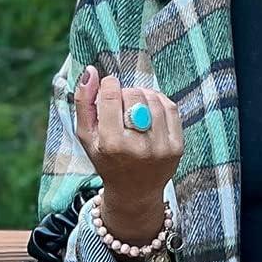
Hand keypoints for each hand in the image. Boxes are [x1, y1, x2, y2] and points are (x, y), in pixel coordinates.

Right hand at [74, 69, 183, 209]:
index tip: (108, 88)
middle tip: (121, 105)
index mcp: (111, 144)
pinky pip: (171, 107)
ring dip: (142, 96)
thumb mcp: (86, 136)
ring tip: (135, 108)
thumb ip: (83, 103)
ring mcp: (161, 148)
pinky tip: (150, 110)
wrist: (134, 191)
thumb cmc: (106, 159)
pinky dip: (159, 101)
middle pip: (134, 95)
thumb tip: (91, 71)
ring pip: (153, 98)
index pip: (112, 96)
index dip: (109, 85)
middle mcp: (138, 147)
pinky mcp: (177, 147)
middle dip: (125, 93)